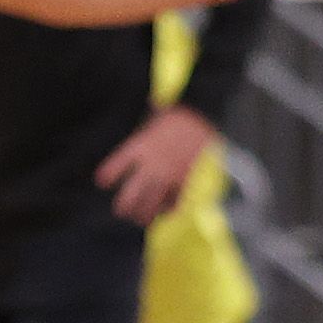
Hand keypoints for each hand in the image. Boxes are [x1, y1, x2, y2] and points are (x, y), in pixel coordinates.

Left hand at [93, 106, 219, 225]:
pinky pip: (173, 205)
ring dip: (143, 214)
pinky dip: (169, 211)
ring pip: (149, 205)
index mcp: (141, 146)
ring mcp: (168, 179)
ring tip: (141, 219)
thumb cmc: (191, 120)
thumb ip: (155, 117)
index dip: (109, 174)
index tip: (102, 182)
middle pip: (129, 194)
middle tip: (121, 211)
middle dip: (124, 205)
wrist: (220, 128)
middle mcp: (151, 166)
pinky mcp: (186, 187)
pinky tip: (166, 214)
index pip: (116, 165)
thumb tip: (151, 104)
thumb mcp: (167, 114)